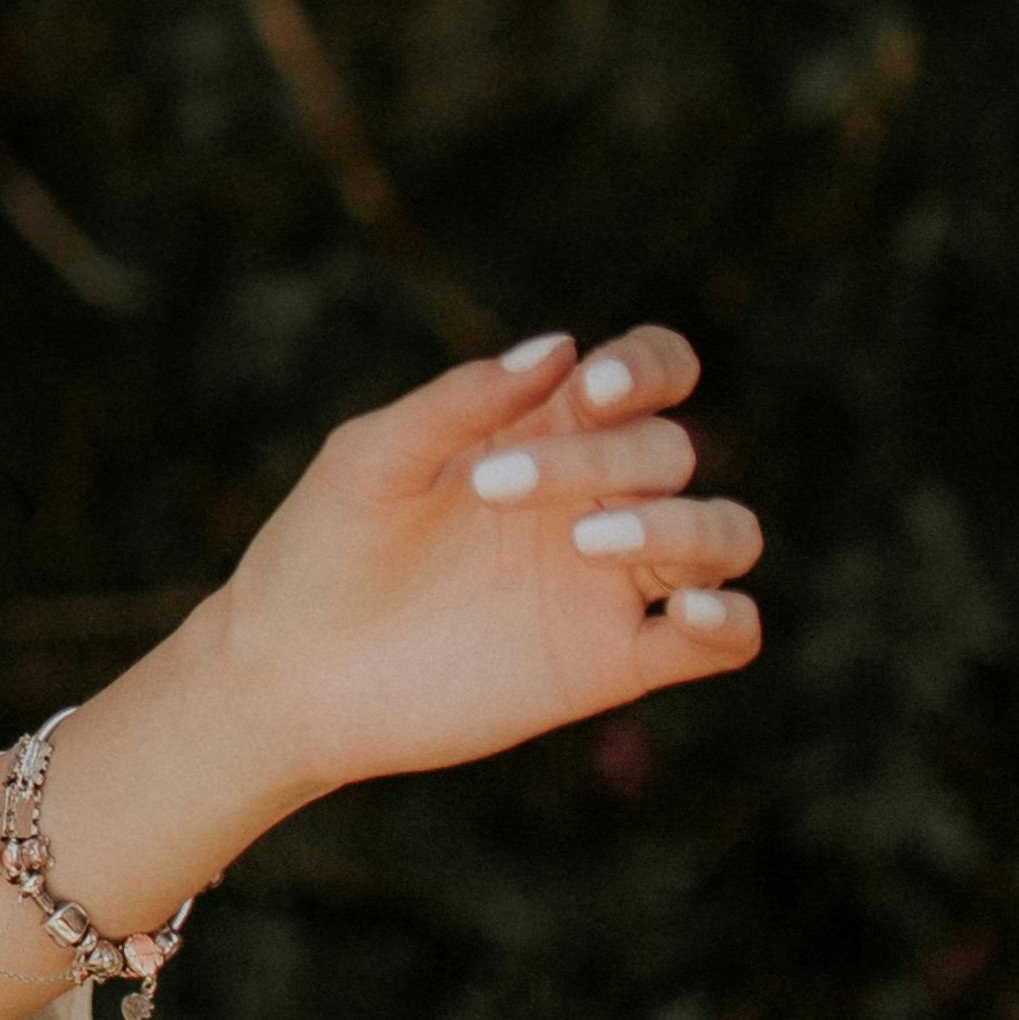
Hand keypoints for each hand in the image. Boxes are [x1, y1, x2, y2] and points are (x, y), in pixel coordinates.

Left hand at [204, 322, 764, 807]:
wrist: (288, 674)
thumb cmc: (322, 549)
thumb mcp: (372, 458)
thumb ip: (462, 401)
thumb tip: (559, 345)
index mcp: (544, 431)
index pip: (650, 372)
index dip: (648, 366)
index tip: (591, 390)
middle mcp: (595, 498)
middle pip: (670, 450)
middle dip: (603, 458)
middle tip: (491, 488)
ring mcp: (611, 582)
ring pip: (725, 534)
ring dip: (682, 528)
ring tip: (585, 544)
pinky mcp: (615, 663)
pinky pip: (726, 638)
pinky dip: (729, 620)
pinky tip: (685, 611)